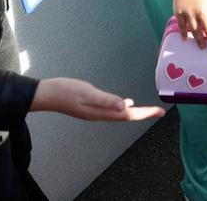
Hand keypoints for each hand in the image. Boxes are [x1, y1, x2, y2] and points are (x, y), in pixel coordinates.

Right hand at [31, 78, 165, 120]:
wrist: (46, 94)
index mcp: (102, 112)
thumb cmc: (65, 91)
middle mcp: (100, 115)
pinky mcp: (90, 107)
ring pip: (120, 114)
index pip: (129, 115)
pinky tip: (124, 102)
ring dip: (134, 112)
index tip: (160, 112)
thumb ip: (106, 100)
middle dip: (144, 114)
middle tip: (159, 112)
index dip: (145, 113)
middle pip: (126, 116)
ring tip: (146, 110)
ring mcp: (95, 112)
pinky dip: (122, 107)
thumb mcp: (87, 93)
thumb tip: (125, 106)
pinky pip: (112, 110)